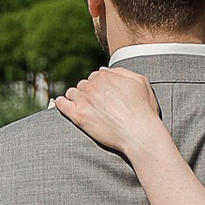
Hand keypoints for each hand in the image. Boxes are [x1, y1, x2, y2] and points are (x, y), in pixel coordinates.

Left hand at [53, 66, 167, 162]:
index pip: (96, 76)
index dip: (99, 86)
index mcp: (106, 75)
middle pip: (83, 85)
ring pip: (72, 93)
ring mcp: (84, 100)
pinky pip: (61, 104)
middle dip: (88, 92)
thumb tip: (104, 70)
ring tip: (82, 106)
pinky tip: (62, 104)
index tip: (103, 95)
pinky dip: (61, 103)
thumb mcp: (141, 82)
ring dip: (75, 98)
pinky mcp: (78, 116)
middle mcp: (93, 85)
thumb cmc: (143, 111)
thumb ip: (122, 72)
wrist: (140, 133)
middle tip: (95, 104)